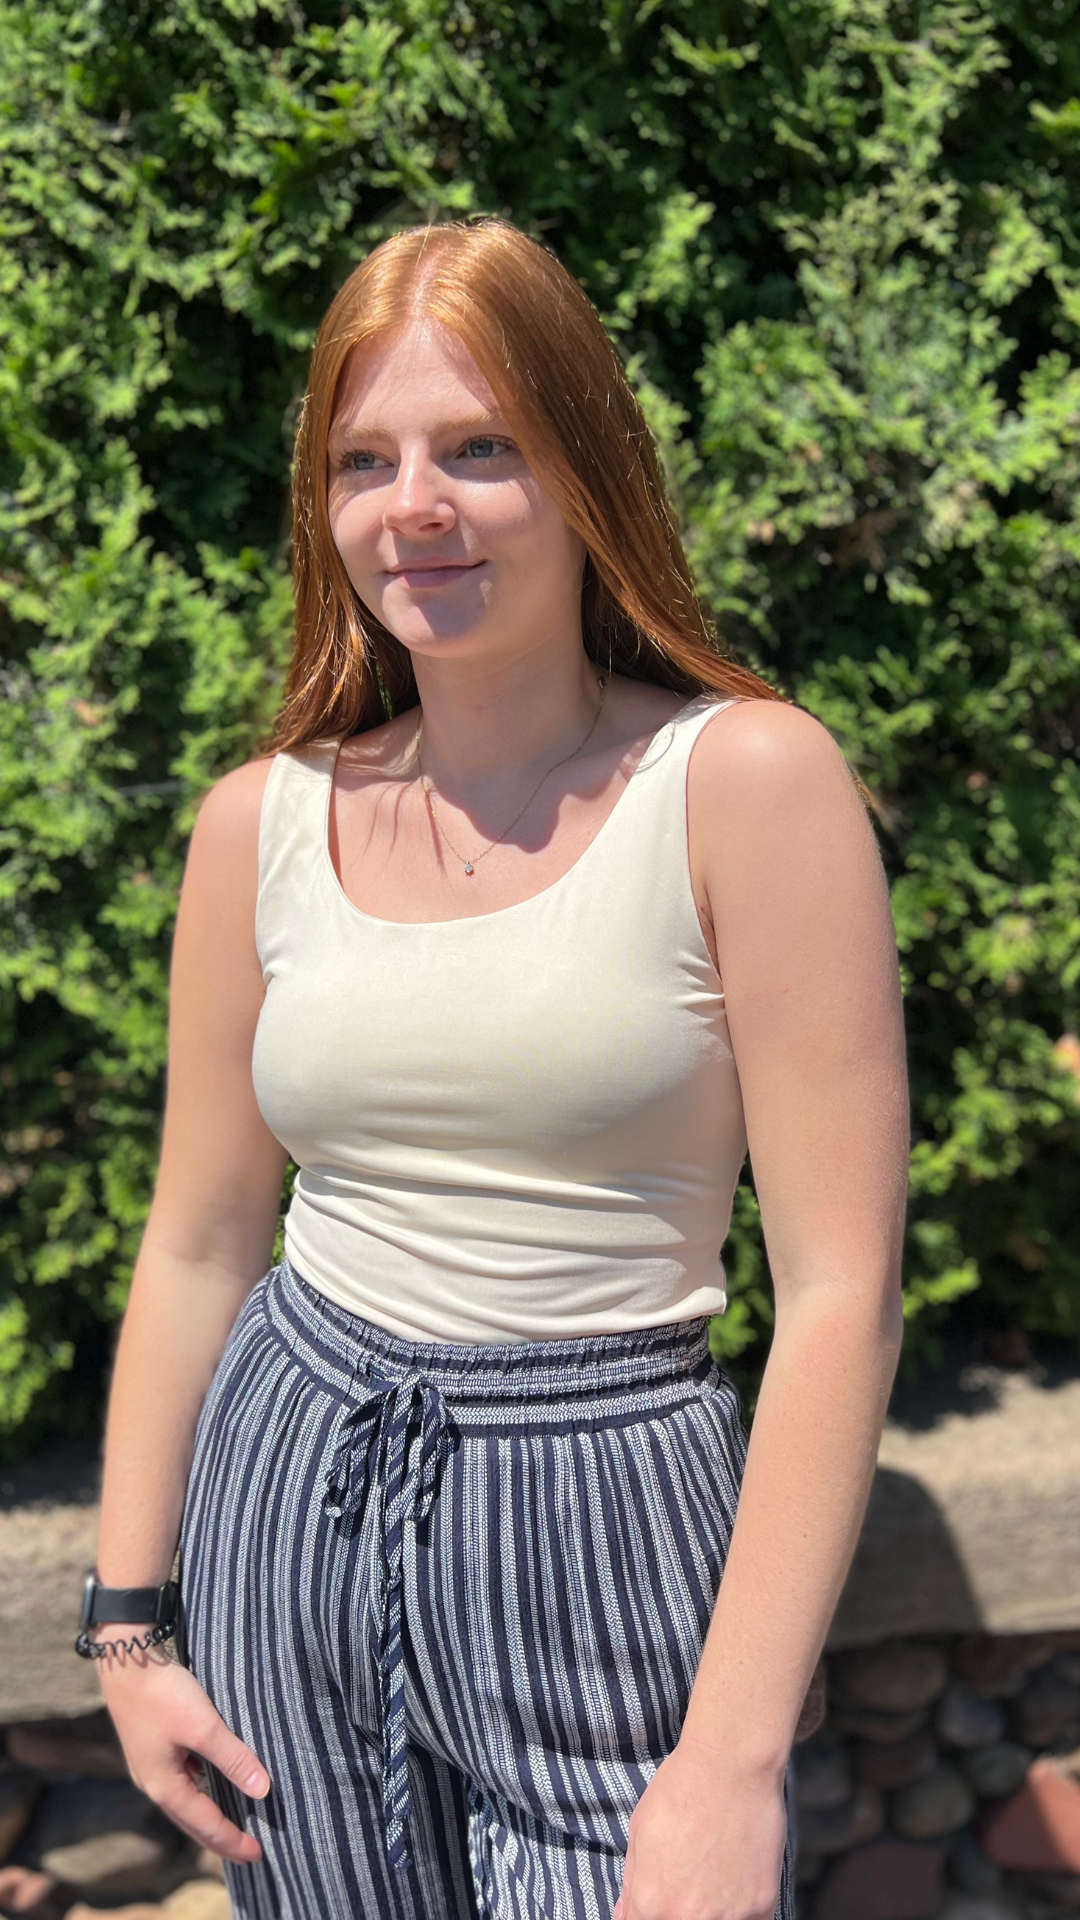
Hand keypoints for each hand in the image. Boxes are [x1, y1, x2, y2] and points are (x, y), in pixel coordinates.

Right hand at [98, 1640, 270, 1863]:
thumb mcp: (204, 1727)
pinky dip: (201, 1790)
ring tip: (236, 1820)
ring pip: (186, 1801)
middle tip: (250, 1849)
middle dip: (221, 1837)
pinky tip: (215, 1780)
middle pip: (192, 1822)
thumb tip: (263, 1791)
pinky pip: (181, 1781)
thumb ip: (233, 1758)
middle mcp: (154, 1784)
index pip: (206, 1825)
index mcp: (165, 1787)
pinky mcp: (152, 1748)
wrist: (126, 1661)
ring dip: (210, 1814)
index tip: (259, 1854)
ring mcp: (150, 1766)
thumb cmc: (163, 1694)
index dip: (233, 1841)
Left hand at [613, 1735, 786, 1919]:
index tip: (663, 1896)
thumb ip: (633, 1882)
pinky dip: (743, 1910)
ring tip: (715, 1875)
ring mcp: (728, 1916)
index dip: (651, 1910)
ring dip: (713, 1910)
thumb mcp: (640, 1831)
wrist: (730, 1766)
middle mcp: (688, 1917)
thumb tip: (626, 1913)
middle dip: (681, 1908)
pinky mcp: (762, 1906)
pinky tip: (737, 1881)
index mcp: (652, 1902)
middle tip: (692, 1880)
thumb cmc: (680, 1790)